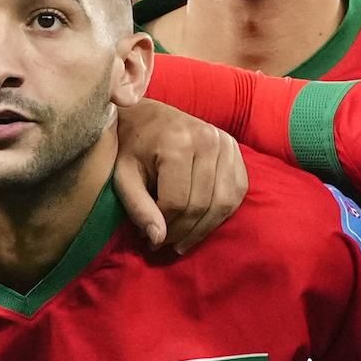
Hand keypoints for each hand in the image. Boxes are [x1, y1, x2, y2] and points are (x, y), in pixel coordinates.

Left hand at [103, 98, 248, 253]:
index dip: (164, 228)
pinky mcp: (235, 149)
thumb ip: (137, 207)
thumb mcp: (123, 176)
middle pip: (202, 204)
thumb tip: (158, 239)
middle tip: (167, 244)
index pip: (178, 201)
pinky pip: (237, 191)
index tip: (150, 240)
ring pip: (223, 202)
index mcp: (177, 143)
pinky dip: (222, 213)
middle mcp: (207, 139)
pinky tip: (203, 222)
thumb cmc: (131, 148)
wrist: (147, 116)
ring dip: (204, 229)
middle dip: (183, 231)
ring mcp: (225, 142)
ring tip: (184, 240)